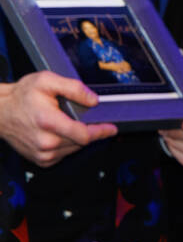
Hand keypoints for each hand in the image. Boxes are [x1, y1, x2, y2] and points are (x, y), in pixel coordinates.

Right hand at [0, 70, 115, 165]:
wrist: (0, 112)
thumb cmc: (21, 96)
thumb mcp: (47, 81)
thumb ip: (73, 88)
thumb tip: (93, 100)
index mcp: (48, 123)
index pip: (84, 135)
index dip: (101, 131)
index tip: (111, 128)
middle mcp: (45, 142)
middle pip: (81, 142)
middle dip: (88, 130)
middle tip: (84, 118)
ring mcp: (42, 153)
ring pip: (74, 149)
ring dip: (77, 138)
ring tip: (66, 123)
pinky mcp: (41, 160)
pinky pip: (64, 154)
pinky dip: (67, 145)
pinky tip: (59, 133)